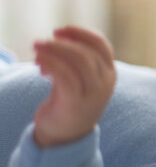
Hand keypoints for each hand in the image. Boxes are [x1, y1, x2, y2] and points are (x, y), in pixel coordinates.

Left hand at [33, 26, 116, 147]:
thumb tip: (60, 36)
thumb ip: (76, 59)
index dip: (81, 33)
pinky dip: (52, 65)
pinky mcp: (77, 104)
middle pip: (88, 53)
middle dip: (62, 43)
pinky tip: (39, 67)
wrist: (65, 136)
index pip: (102, 46)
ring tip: (36, 51)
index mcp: (109, 74)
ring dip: (54, 52)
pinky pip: (66, 77)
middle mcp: (105, 84)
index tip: (60, 30)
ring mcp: (93, 95)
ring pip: (79, 62)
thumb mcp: (78, 77)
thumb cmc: (68, 101)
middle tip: (39, 42)